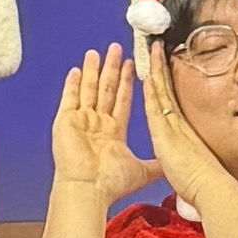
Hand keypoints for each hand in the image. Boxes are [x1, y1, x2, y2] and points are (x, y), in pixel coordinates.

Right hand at [51, 47, 152, 218]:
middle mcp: (97, 123)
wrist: (89, 190)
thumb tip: (171, 165)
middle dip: (111, 68)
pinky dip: (71, 86)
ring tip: (96, 52)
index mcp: (113, 131)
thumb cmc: (111, 183)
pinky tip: (75, 71)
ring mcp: (80, 122)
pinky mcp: (66, 122)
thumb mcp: (141, 170)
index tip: (132, 65)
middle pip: (105, 89)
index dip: (126, 82)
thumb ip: (155, 164)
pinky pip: (69, 100)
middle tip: (116, 48)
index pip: (121, 99)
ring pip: (89, 89)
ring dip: (92, 71)